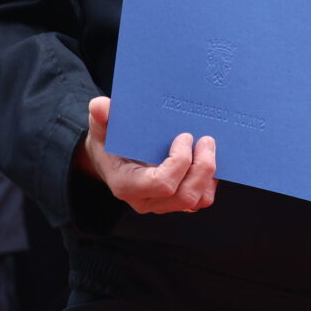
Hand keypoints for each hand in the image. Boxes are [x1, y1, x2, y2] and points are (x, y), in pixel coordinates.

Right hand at [74, 99, 217, 215]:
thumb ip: (101, 118)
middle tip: (207, 140)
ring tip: (208, 148)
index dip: (179, 162)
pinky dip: (210, 180)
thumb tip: (100, 105)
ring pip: (197, 200)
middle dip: (202, 167)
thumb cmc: (109, 146)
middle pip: (185, 196)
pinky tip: (207, 158)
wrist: (113, 162)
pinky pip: (201, 199)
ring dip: (209, 175)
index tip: (184, 136)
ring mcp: (163, 204)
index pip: (161, 184)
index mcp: (127, 185)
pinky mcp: (177, 202)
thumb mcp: (101, 130)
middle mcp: (147, 201)